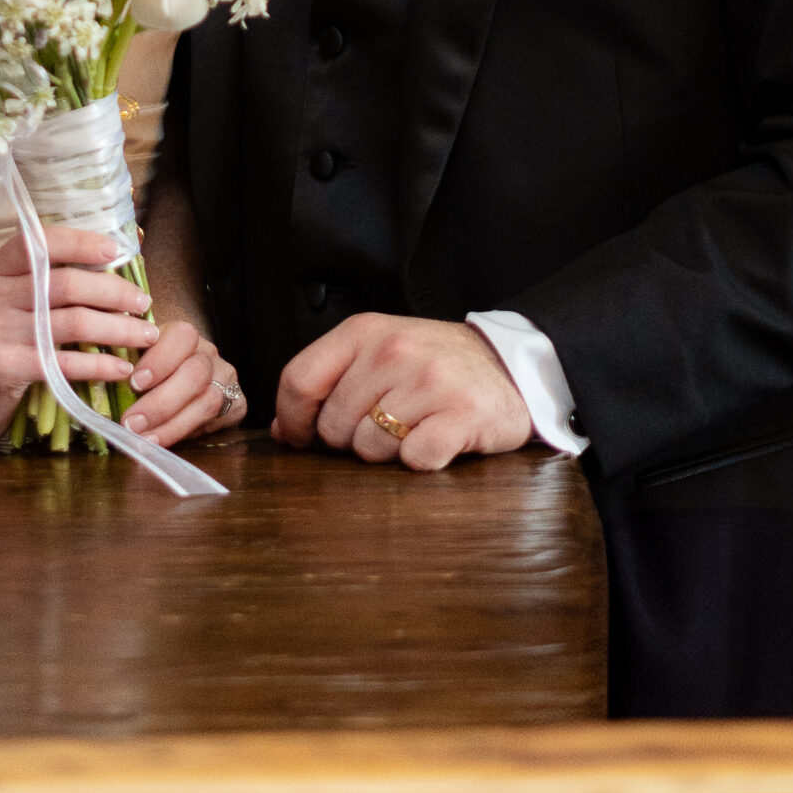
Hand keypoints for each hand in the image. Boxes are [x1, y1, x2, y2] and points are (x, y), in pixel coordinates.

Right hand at [0, 227, 158, 447]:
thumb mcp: (4, 301)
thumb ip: (41, 281)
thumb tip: (107, 258)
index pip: (39, 242)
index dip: (82, 243)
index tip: (116, 251)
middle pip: (66, 283)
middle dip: (114, 292)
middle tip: (143, 302)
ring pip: (74, 322)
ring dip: (118, 329)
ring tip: (144, 335)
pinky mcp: (5, 368)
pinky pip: (65, 362)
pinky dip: (100, 364)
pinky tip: (120, 368)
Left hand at [122, 318, 246, 448]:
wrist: (191, 388)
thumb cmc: (155, 374)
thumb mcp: (140, 360)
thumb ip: (124, 362)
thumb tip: (90, 374)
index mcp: (183, 335)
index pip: (181, 336)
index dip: (159, 359)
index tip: (134, 381)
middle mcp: (208, 354)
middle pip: (195, 372)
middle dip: (161, 401)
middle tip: (131, 422)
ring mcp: (225, 377)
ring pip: (208, 399)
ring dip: (172, 423)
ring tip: (145, 439)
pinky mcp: (237, 402)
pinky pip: (217, 419)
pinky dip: (186, 433)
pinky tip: (164, 443)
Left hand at [273, 314, 531, 469]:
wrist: (510, 365)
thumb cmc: (433, 365)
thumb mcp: (378, 354)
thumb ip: (328, 381)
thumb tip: (282, 429)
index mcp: (364, 331)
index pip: (299, 380)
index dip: (293, 419)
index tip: (301, 438)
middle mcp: (394, 350)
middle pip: (333, 425)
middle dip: (349, 440)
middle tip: (381, 427)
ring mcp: (429, 381)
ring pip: (369, 448)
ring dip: (386, 453)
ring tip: (412, 429)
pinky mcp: (462, 414)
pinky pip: (414, 460)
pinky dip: (420, 460)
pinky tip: (435, 441)